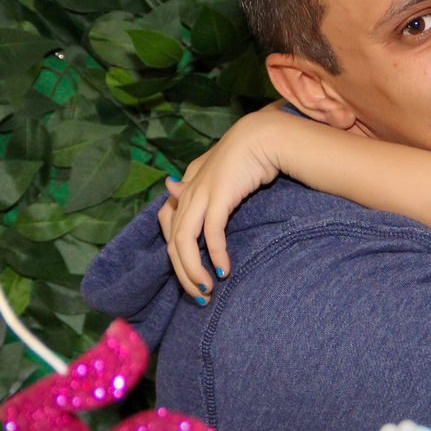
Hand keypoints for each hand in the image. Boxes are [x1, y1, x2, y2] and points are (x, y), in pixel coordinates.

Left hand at [161, 108, 291, 301]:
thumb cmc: (246, 153)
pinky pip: (210, 234)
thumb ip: (194, 181)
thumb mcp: (216, 170)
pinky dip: (214, 254)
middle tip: (199, 294)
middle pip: (173, 241)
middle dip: (183, 272)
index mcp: (187, 186)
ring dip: (193, 270)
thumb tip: (170, 185)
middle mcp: (187, 191)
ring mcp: (200, 194)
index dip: (174, 250)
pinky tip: (224, 268)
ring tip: (206, 289)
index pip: (166, 222)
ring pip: (184, 242)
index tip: (190, 269)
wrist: (264, 136)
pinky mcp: (219, 197)